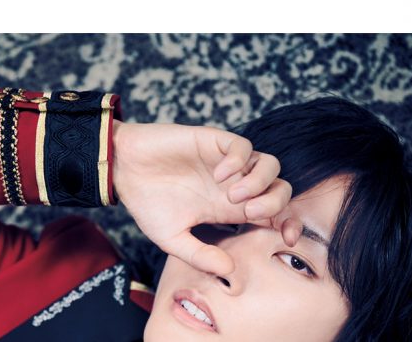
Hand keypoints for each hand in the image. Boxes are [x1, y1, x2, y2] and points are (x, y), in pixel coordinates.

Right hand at [112, 120, 300, 276]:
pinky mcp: (214, 141)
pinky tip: (219, 174)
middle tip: (249, 213)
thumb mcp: (171, 238)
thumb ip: (199, 254)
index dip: (288, 224)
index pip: (275, 214)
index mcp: (229, 209)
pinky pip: (243, 146)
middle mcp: (234, 184)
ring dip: (260, 182)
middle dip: (275, 204)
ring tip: (234, 194)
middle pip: (280, 189)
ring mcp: (226, 162)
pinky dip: (239, 161)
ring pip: (269, 165)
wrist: (123, 169)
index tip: (285, 238)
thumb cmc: (145, 203)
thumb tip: (229, 270)